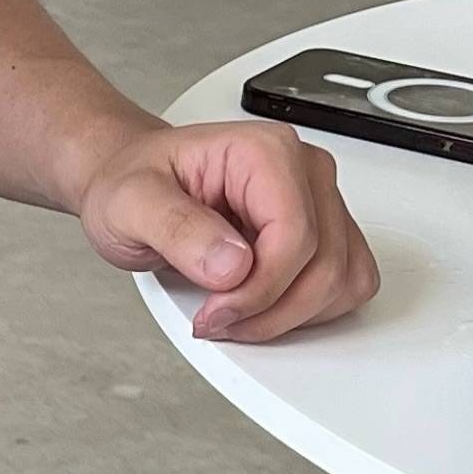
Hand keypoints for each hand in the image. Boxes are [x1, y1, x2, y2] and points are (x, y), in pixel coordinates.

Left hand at [75, 118, 379, 342]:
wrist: (133, 183)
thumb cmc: (134, 183)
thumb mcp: (130, 203)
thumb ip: (177, 229)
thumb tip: (232, 265)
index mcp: (265, 153)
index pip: (296, 236)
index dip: (259, 290)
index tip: (214, 312)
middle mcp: (303, 173)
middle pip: (326, 265)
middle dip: (270, 310)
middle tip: (215, 320)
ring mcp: (318, 202)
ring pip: (342, 280)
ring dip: (290, 316)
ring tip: (233, 315)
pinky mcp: (322, 233)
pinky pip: (342, 285)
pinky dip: (305, 311)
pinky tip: (259, 309)